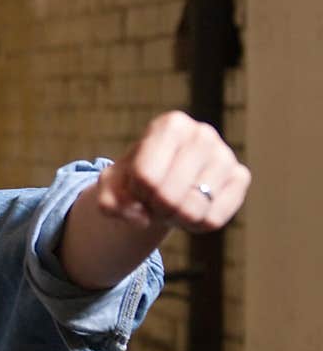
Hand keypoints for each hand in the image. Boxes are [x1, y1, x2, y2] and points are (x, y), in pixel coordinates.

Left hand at [96, 110, 250, 232]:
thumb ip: (109, 203)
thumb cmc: (133, 180)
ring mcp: (225, 155)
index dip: (136, 193)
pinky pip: (214, 219)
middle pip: (169, 196)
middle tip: (154, 200)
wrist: (161, 183)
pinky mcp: (240, 177)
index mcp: (170, 125)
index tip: (138, 186)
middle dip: (155, 208)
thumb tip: (141, 218)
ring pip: (194, 210)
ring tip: (172, 203)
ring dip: (175, 217)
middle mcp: (202, 134)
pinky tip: (191, 209)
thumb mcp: (110, 187)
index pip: (146, 177)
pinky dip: (195, 225)